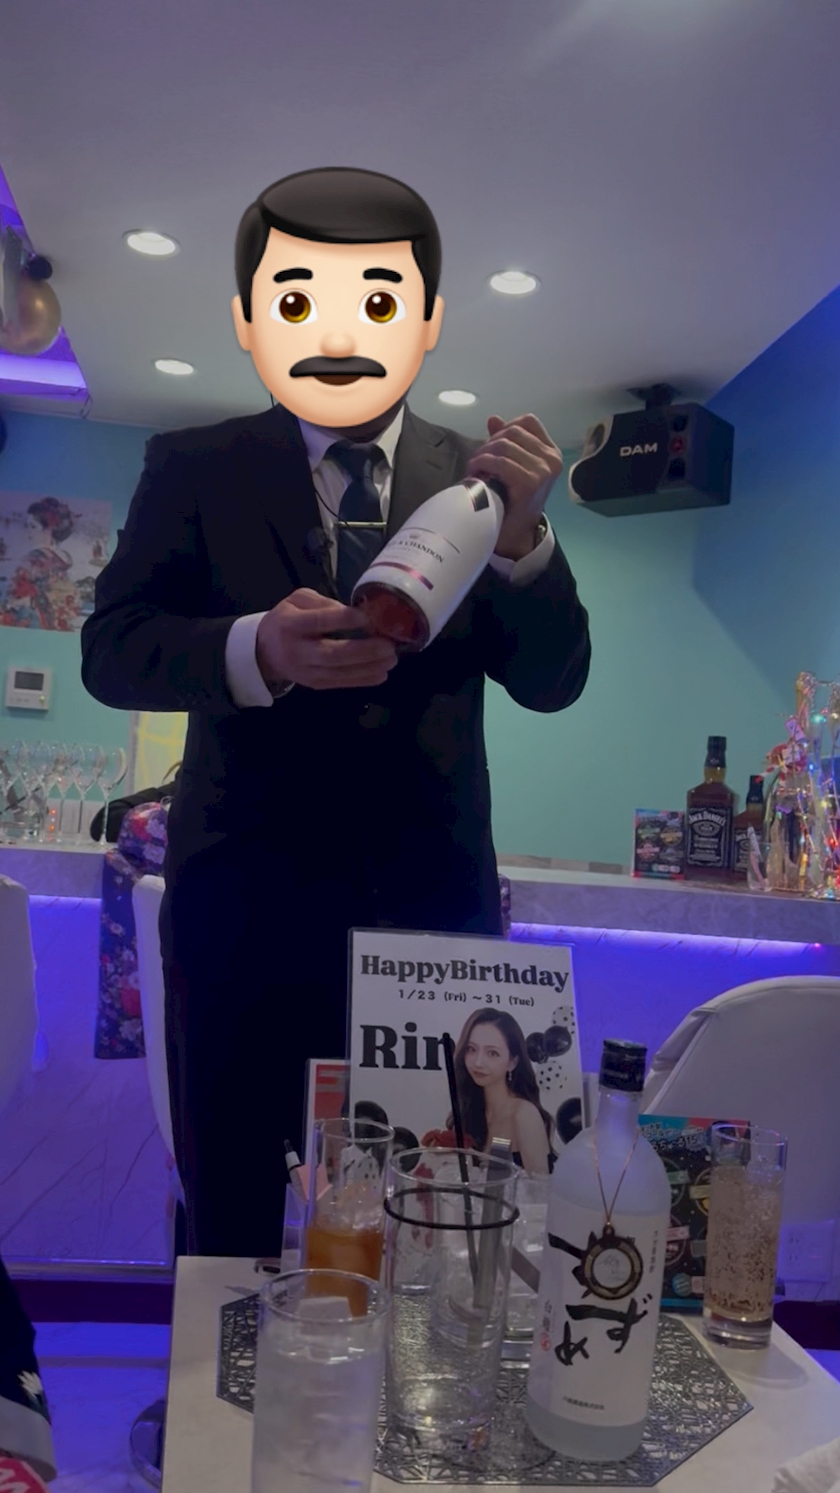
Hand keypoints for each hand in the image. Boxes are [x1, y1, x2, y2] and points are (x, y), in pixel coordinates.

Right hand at [256, 589, 397, 691]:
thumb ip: (322, 602)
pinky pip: (341, 683)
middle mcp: (298, 651)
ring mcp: (306, 672)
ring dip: (369, 667)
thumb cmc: (286, 620)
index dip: (343, 620)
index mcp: (290, 625)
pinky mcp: (315, 684)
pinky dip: (363, 680)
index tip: (367, 617)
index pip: (318, 623)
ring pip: (340, 672)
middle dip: (364, 651)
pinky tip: (381, 674)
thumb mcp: (297, 600)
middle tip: (388, 646)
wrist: (264, 651)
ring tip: (391, 659)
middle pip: (332, 654)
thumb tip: (353, 612)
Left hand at [466, 413, 561, 560]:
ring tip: (475, 468)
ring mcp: (543, 470)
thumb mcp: (513, 466)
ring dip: (483, 454)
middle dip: (490, 443)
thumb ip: (507, 442)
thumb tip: (494, 419)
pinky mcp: (530, 482)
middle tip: (479, 460)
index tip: (493, 443)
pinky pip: (500, 462)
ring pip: (504, 446)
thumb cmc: (514, 498)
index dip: (507, 426)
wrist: (515, 532)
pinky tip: (475, 473)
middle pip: (513, 432)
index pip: (529, 421)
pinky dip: (482, 464)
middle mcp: (551, 459)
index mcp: (551, 452)